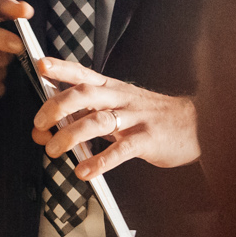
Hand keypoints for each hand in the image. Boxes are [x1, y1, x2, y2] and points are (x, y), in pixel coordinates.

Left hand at [32, 59, 199, 179]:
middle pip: (84, 95)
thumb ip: (90, 113)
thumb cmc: (150, 116)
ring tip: (53, 150)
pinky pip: (120, 150)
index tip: (41, 65)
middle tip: (39, 124)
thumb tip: (53, 125)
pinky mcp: (147, 140)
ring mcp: (134, 118)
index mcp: (112, 88)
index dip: (61, 69)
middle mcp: (120, 99)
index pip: (83, 73)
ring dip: (71, 136)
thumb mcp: (121, 105)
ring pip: (97, 121)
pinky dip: (100, 162)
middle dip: (57, 107)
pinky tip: (84, 171)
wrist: (196, 124)